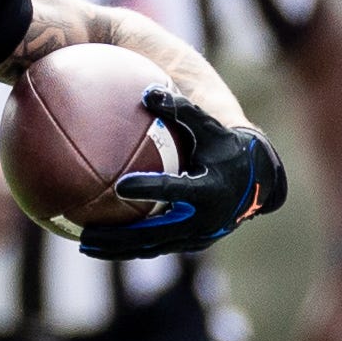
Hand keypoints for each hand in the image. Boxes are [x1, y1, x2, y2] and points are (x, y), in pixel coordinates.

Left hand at [78, 89, 285, 259]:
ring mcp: (197, 237)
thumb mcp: (210, 127)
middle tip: (87, 232)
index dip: (150, 188)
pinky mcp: (190, 244)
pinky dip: (129, 249)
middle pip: (155, 233)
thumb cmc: (227, 148)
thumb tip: (147, 91)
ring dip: (118, 249)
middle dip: (120, 236)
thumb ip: (181, 110)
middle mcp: (203, 219)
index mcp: (209, 189)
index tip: (121, 185)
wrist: (257, 182)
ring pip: (152, 247)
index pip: (175, 190)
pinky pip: (155, 248)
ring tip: (84, 245)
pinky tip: (101, 244)